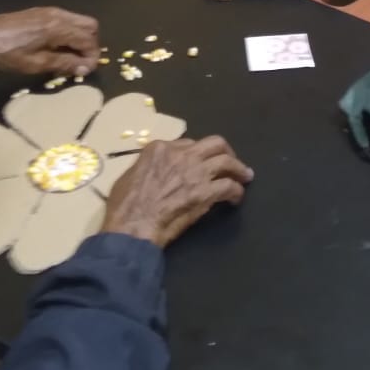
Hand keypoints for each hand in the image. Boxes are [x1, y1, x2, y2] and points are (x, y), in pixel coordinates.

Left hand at [0, 7, 99, 77]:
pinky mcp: (41, 12)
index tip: (86, 71)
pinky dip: (70, 33)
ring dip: (80, 39)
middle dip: (91, 45)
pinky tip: (56, 48)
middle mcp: (58, 14)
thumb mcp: (35, 63)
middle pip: (90, 26)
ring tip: (69, 58)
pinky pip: (66, 20)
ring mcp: (50, 11)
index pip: (89, 39)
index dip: (92, 56)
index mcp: (58, 27)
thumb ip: (64, 63)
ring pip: (79, 21)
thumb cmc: (6, 53)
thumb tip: (86, 67)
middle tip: (80, 63)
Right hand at [101, 135, 253, 247]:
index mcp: (160, 148)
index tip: (202, 162)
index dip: (198, 153)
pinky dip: (236, 192)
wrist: (132, 226)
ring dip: (239, 169)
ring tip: (245, 177)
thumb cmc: (124, 206)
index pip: (188, 143)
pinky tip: (236, 199)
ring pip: (227, 161)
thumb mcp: (129, 176)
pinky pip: (229, 187)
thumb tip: (155, 169)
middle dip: (226, 152)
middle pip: (214, 144)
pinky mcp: (205, 192)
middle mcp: (181, 154)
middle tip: (232, 162)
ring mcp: (195, 172)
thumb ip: (148, 166)